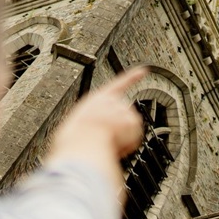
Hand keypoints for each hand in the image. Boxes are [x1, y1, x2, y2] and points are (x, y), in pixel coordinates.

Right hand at [46, 67, 146, 202]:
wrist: (82, 142)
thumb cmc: (73, 141)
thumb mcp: (77, 127)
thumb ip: (92, 126)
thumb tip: (98, 140)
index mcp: (96, 100)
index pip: (119, 85)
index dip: (132, 78)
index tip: (144, 70)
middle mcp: (112, 101)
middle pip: (123, 118)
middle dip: (119, 130)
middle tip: (104, 141)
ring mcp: (124, 110)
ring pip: (129, 130)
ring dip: (123, 139)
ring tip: (105, 144)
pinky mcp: (132, 120)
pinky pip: (135, 139)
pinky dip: (128, 145)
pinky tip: (116, 147)